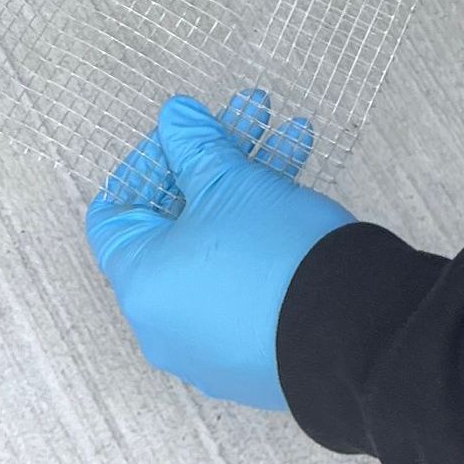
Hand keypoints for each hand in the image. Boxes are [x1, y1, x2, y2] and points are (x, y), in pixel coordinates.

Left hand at [87, 90, 356, 408]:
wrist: (347, 331)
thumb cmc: (270, 254)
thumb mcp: (229, 182)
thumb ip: (194, 145)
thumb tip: (174, 117)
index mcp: (142, 284)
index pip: (116, 216)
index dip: (147, 162)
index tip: (186, 133)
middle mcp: (165, 322)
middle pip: (176, 221)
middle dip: (214, 159)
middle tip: (249, 115)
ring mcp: (210, 342)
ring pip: (217, 242)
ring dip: (249, 182)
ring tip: (292, 135)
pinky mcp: (253, 348)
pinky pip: (244, 276)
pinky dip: (262, 228)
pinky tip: (301, 178)